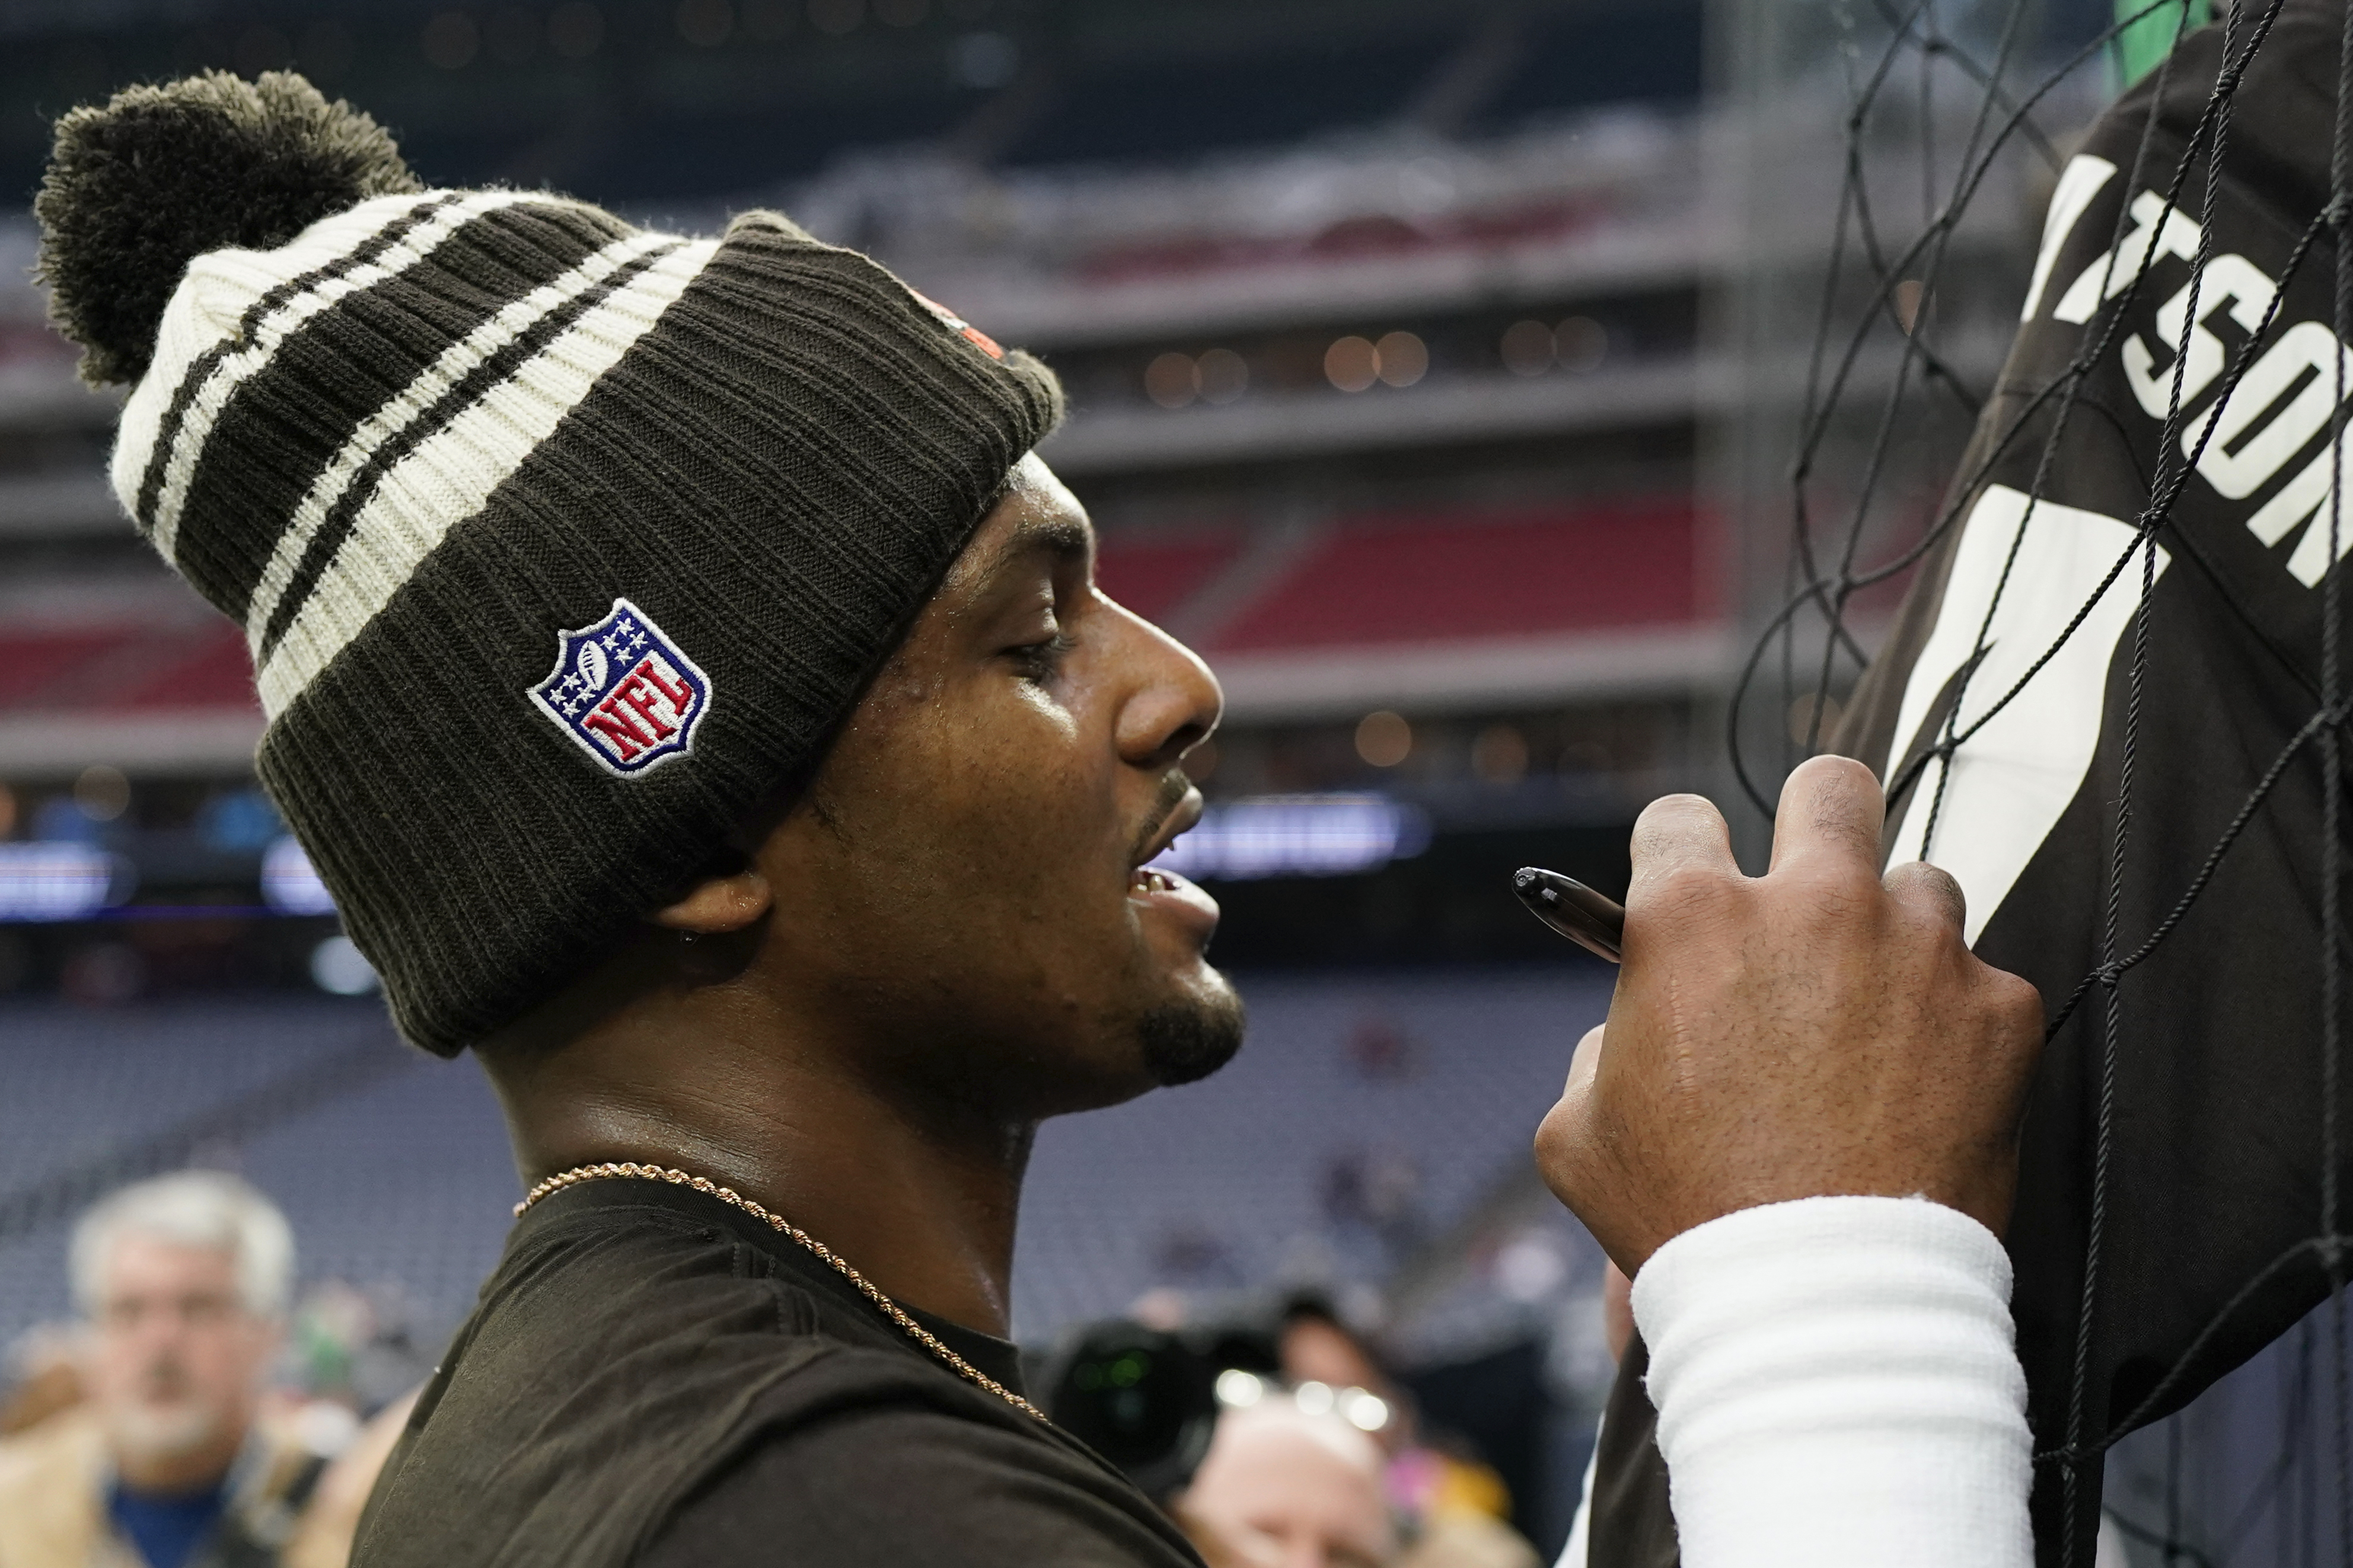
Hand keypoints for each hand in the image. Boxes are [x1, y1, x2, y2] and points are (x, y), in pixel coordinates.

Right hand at [1534, 755, 2044, 1275]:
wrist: (1819, 1301)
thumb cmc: (1684, 1218)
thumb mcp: (1577, 1129)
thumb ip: (1599, 1044)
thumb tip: (1636, 1016)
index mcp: (1692, 918)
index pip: (1679, 818)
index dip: (1679, 856)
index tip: (1696, 890)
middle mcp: (1811, 906)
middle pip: (1831, 789)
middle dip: (1815, 825)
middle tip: (1811, 890)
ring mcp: (1917, 949)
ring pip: (1919, 885)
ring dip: (1894, 936)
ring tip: (1873, 1019)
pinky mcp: (1999, 1010)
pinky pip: (1982, 983)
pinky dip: (1957, 1023)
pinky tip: (1925, 1087)